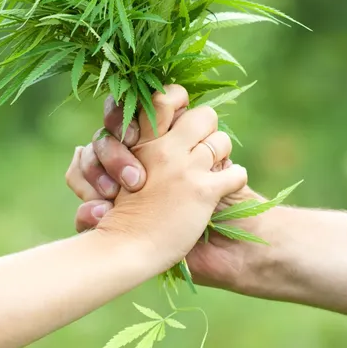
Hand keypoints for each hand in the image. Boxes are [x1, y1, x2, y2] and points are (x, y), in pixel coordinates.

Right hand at [66, 85, 265, 288]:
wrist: (126, 250)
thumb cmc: (114, 214)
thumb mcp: (111, 173)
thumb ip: (123, 150)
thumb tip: (136, 135)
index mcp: (142, 140)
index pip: (165, 97)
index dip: (176, 100)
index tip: (177, 119)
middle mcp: (165, 147)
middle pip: (204, 115)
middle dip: (207, 128)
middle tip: (200, 145)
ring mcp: (185, 168)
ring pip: (222, 141)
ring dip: (221, 155)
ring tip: (212, 169)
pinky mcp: (203, 191)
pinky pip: (235, 172)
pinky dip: (234, 178)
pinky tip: (224, 188)